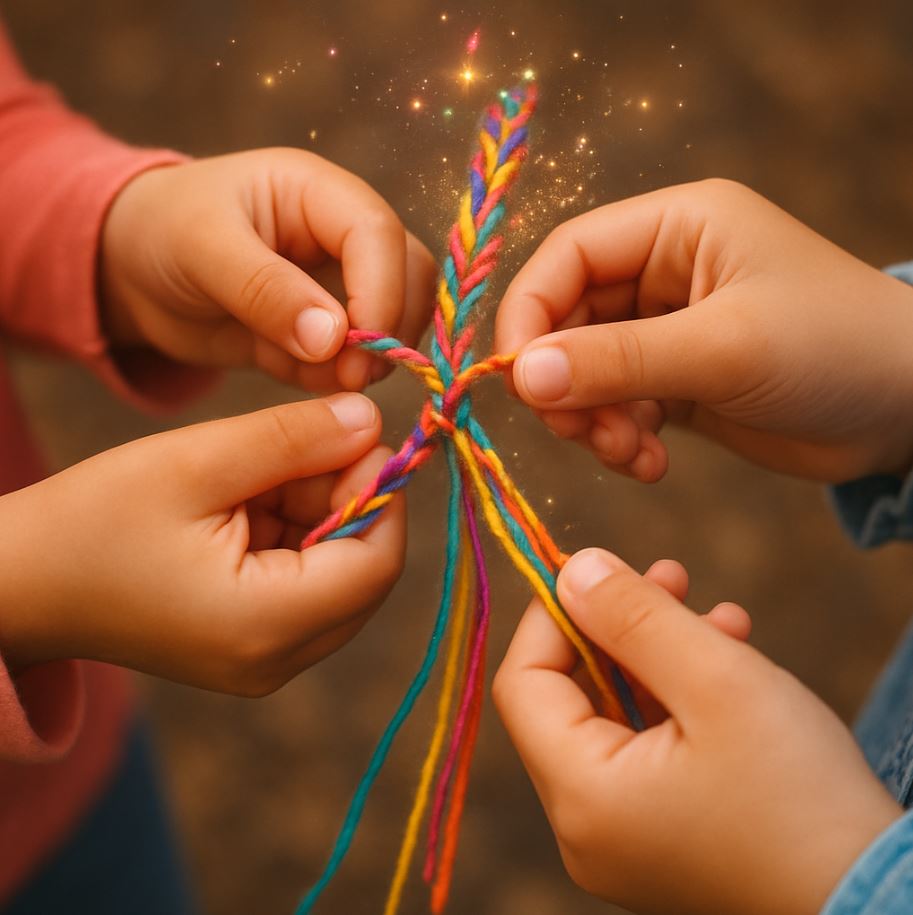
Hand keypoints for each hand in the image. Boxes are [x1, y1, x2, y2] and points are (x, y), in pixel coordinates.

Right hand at [0, 394, 403, 695]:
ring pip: (339, 574)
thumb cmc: (94, 521)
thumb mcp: (198, 462)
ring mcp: (265, 661)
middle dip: (348, 499)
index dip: (383, 494)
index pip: (380, 564)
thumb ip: (294, 438)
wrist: (19, 585)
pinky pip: (306, 586)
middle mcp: (278, 660)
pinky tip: (249, 500)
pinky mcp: (251, 647)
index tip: (354, 436)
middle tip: (304, 443)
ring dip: (319, 512)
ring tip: (258, 472)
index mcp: (266, 626)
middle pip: (365, 572)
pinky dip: (294, 533)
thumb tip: (373, 420)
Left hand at [101, 150, 437, 391]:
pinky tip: (309, 382)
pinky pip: (354, 361)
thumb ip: (266, 290)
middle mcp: (341, 237)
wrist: (130, 272)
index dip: (384, 290)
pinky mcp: (323, 334)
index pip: (378, 234)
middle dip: (392, 327)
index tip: (364, 345)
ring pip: (396, 320)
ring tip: (335, 381)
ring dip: (375, 358)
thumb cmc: (160, 231)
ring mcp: (337, 287)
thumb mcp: (201, 248)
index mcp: (318, 193)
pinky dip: (341, 379)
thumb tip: (335, 339)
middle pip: (409, 275)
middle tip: (356, 374)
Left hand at [494, 548, 901, 914]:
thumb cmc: (801, 797)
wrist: (880, 903)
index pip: (524, 683)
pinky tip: (727, 661)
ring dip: (658, 656)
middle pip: (571, 698)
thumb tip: (573, 568)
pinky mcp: (660, 839)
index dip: (553, 617)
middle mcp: (585, 828)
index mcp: (582, 796)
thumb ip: (634, 616)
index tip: (600, 572)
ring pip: (616, 718)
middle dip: (619, 628)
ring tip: (719, 617)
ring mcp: (622, 840)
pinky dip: (677, 701)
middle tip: (671, 576)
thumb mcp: (716, 680)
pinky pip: (646, 752)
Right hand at [495, 179, 912, 482]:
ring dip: (592, 420)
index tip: (514, 380)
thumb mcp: (722, 348)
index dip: (528, 313)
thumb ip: (618, 360)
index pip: (567, 256)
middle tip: (582, 434)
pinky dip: (620, 440)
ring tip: (628, 453)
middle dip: (566, 382)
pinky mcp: (676, 380)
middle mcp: (663, 271)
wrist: (910, 409)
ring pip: (586, 370)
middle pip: (567, 320)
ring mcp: (667, 329)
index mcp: (675, 228)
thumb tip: (520, 376)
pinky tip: (651, 465)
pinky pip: (617, 406)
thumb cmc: (833, 349)